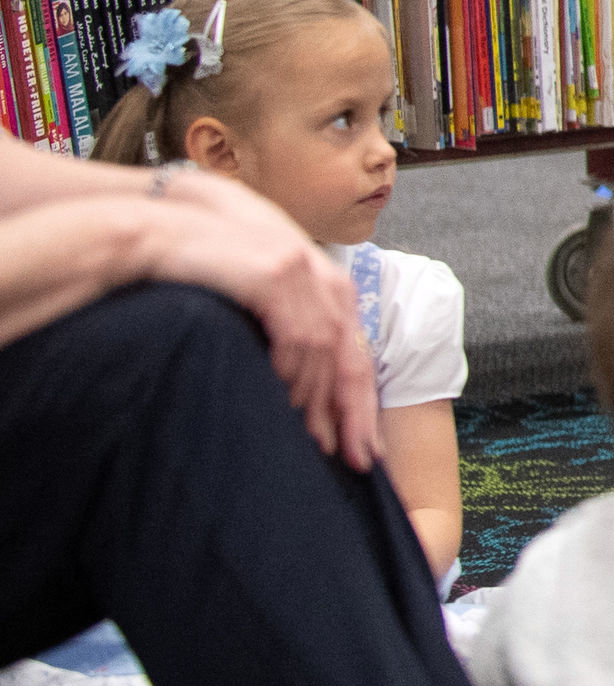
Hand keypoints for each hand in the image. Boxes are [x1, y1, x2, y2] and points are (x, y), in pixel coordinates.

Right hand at [147, 181, 376, 468]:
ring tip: (313, 439)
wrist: (174, 227)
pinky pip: (297, 334)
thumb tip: (294, 389)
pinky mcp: (278, 274)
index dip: (362, 406)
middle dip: (355, 413)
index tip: (367, 451)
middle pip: (352, 358)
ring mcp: (306, 274)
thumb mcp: (260, 299)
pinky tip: (283, 397)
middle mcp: (327, 281)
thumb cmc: (214, 268)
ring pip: (327, 353)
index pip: (355, 356)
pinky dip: (294, 370)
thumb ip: (286, 331)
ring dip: (319, 401)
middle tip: (356, 458)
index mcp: (329, 288)